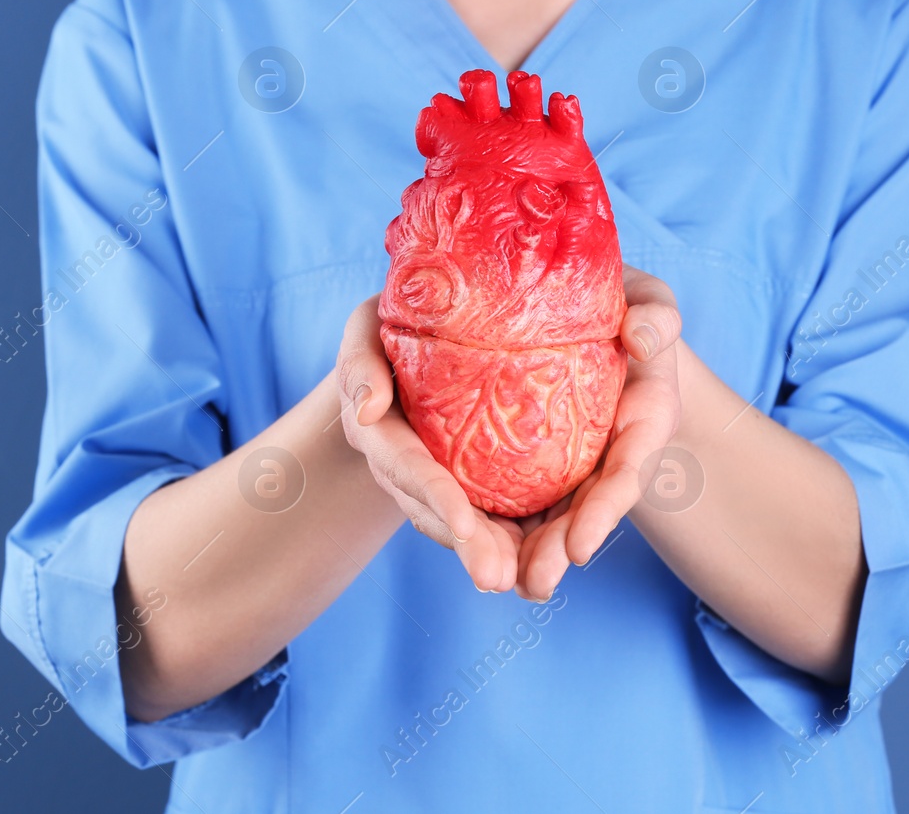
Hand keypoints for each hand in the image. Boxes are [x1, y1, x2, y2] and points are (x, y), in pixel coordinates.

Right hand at [335, 295, 522, 592]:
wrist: (407, 346)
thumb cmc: (387, 326)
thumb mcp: (365, 330)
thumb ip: (361, 364)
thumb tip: (366, 406)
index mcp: (379, 432)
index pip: (406, 467)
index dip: (434, 495)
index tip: (463, 522)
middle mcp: (406, 468)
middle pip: (438, 514)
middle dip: (469, 546)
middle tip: (499, 577)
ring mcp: (437, 481)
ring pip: (467, 526)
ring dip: (496, 555)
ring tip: (528, 582)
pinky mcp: (471, 482)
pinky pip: (494, 514)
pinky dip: (518, 540)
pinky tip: (547, 561)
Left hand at [515, 265, 682, 600]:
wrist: (604, 319)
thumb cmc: (630, 304)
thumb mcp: (648, 300)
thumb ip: (656, 317)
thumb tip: (641, 339)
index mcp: (645, 417)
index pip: (628, 471)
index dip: (605, 510)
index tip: (580, 547)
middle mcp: (614, 453)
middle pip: (588, 511)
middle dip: (560, 549)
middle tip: (531, 583)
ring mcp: (580, 464)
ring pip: (554, 516)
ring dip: (529, 553)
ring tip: (497, 583)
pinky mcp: (544, 463)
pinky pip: (524, 498)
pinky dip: (505, 527)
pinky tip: (476, 553)